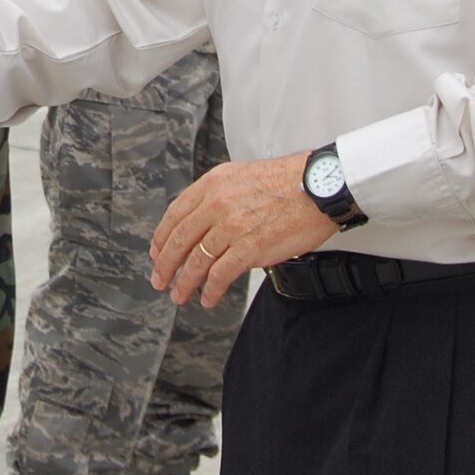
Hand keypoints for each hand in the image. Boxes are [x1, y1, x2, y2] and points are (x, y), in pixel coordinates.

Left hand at [149, 153, 335, 307]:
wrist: (318, 188)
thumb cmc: (287, 182)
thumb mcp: (241, 176)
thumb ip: (218, 195)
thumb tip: (202, 220)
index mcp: (213, 183)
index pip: (176, 213)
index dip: (161, 237)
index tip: (156, 252)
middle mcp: (217, 203)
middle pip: (180, 238)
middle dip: (165, 264)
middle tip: (159, 280)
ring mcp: (232, 226)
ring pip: (196, 260)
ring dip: (184, 282)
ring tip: (179, 295)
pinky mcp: (249, 248)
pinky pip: (220, 274)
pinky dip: (210, 290)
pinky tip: (207, 298)